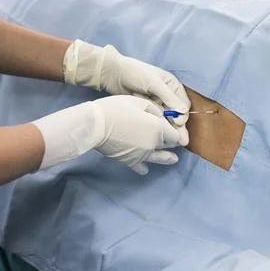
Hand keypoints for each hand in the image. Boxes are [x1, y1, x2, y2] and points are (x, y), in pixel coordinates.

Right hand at [32, 95, 180, 174]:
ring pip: (159, 158)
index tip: (171, 129)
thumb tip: (160, 118)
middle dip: (169, 142)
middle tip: (170, 140)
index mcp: (158, 129)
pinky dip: (144, 167)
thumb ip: (154, 111)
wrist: (95, 125)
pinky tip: (146, 168)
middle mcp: (153, 144)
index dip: (174, 131)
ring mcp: (142, 155)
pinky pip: (141, 167)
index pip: (174, 135)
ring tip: (173, 160)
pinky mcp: (130, 161)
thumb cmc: (116, 108)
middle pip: (167, 145)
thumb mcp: (139, 102)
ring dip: (166, 158)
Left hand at [63, 40, 190, 144]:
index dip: (182, 114)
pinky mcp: (147, 110)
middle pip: (176, 114)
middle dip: (179, 127)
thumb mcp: (154, 83)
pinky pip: (156, 120)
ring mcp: (157, 104)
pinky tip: (162, 138)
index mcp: (172, 86)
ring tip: (175, 144)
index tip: (178, 122)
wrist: (113, 74)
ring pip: (167, 119)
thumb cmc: (136, 73)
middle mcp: (167, 96)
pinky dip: (159, 128)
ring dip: (171, 130)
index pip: (183, 104)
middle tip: (183, 141)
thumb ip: (169, 97)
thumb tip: (184, 112)